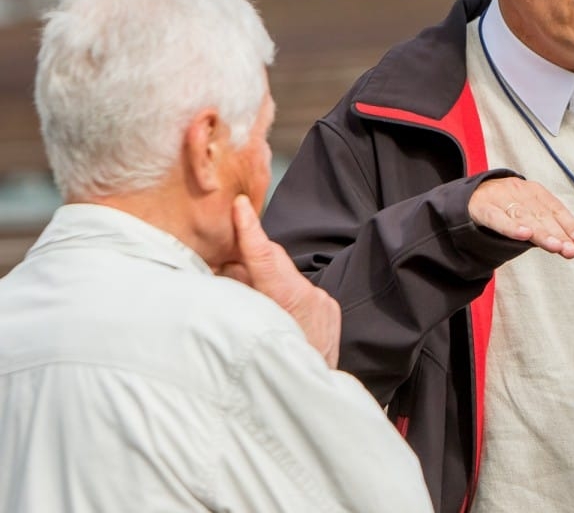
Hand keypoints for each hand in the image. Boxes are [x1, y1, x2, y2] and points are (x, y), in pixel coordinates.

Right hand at [219, 195, 341, 367]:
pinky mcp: (328, 309)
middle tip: (216, 254)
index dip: (249, 230)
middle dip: (245, 256)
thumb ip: (236, 302)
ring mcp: (323, 303)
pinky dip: (277, 292)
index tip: (239, 205)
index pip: (265, 257)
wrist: (315, 396)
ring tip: (238, 289)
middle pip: (271, 263)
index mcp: (291, 301)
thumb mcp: (248, 335)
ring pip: (282, 277)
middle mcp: (312, 297)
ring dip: (260, 278)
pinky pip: (296, 290)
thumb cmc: (276, 373)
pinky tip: (265, 305)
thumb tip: (220, 275)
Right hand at [469, 177, 573, 258]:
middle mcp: (518, 191)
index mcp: (533, 191)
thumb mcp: (527, 214)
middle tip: (571, 249)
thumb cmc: (503, 208)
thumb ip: (552, 230)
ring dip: (541, 233)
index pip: (555, 209)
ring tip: (556, 246)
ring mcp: (499, 197)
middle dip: (559, 233)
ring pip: (523, 217)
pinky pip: (497, 218)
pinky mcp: (481, 207)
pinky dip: (511, 227)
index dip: (570, 225)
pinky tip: (524, 235)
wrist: (465, 196)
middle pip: (542, 215)